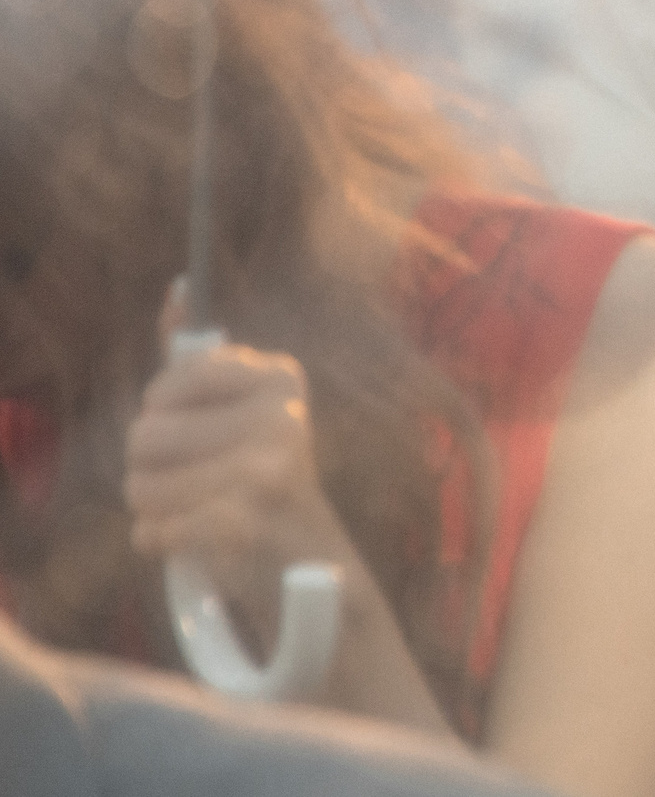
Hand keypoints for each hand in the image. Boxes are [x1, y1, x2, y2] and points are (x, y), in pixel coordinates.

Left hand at [125, 335, 357, 635]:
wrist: (311, 569)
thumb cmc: (258, 485)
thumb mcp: (239, 412)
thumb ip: (200, 359)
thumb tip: (174, 289)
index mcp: (280, 378)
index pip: (166, 384)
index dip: (164, 418)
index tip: (203, 435)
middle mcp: (280, 416)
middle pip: (143, 435)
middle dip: (153, 470)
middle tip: (204, 486)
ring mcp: (264, 469)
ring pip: (140, 486)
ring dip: (156, 511)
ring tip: (202, 515)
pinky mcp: (243, 522)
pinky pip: (150, 529)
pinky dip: (163, 544)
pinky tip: (203, 545)